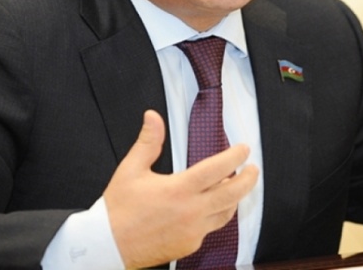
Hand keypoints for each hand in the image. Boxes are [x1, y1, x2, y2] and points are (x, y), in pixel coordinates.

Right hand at [103, 110, 258, 268]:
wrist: (109, 245)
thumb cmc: (119, 209)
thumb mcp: (131, 169)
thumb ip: (148, 141)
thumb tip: (153, 116)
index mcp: (179, 189)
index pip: (217, 170)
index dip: (234, 157)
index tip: (244, 149)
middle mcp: (191, 212)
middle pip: (232, 194)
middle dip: (248, 180)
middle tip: (253, 169)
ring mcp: (193, 231)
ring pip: (225, 214)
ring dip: (234, 199)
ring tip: (236, 187)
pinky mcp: (189, 245)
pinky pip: (211, 228)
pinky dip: (216, 215)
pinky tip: (213, 208)